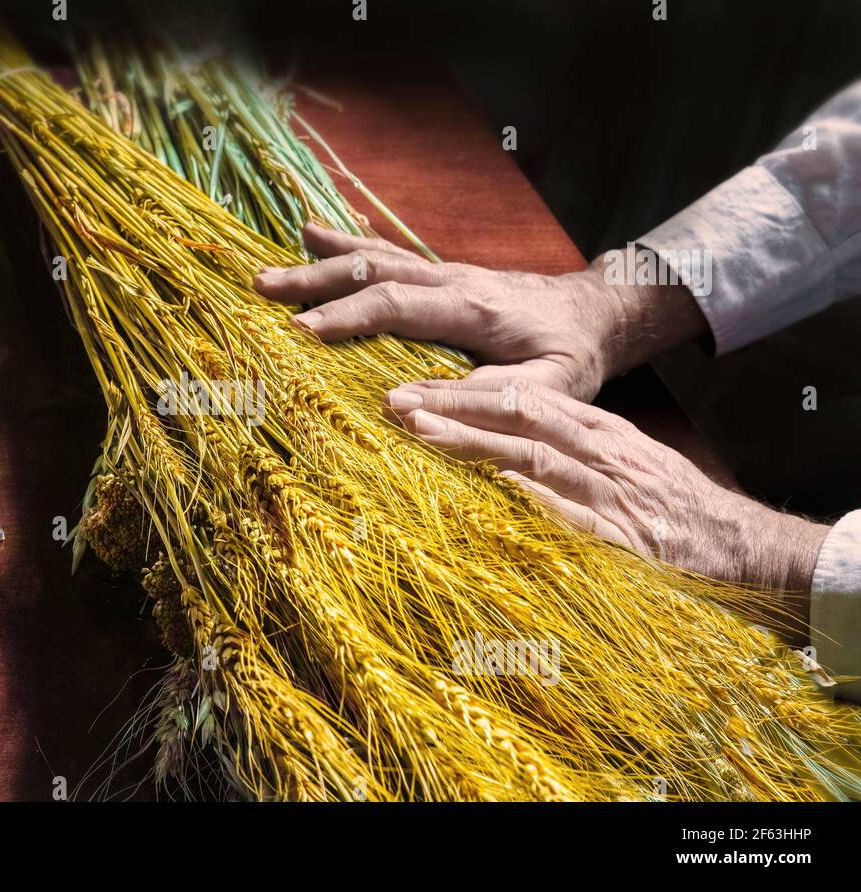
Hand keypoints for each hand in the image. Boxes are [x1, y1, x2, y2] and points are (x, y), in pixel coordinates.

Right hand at [253, 224, 706, 401]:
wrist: (603, 312)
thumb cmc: (575, 356)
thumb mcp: (545, 390)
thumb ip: (479, 399)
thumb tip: (400, 407)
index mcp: (471, 308)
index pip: (395, 306)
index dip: (346, 318)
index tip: (299, 333)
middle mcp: (452, 280)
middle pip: (372, 272)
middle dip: (315, 281)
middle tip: (261, 288)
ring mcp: (445, 272)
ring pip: (374, 259)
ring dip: (321, 262)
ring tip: (271, 266)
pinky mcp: (443, 275)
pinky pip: (388, 255)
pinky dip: (348, 244)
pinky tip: (315, 233)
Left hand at [383, 377, 828, 637]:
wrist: (742, 548)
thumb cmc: (668, 512)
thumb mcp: (615, 469)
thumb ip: (560, 459)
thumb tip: (496, 462)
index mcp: (594, 431)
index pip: (518, 399)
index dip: (461, 393)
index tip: (409, 391)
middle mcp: (598, 451)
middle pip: (516, 414)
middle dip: (453, 406)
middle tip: (394, 402)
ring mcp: (610, 490)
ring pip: (533, 455)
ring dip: (474, 443)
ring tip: (422, 433)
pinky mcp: (624, 537)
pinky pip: (574, 513)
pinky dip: (535, 498)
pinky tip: (498, 487)